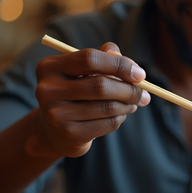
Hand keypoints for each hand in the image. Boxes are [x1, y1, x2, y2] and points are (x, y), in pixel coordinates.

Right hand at [27, 42, 150, 157]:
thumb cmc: (76, 92)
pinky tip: (119, 115)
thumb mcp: (84, 71)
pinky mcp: (69, 134)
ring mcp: (56, 114)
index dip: (119, 65)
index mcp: (49, 67)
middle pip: (101, 85)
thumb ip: (105, 58)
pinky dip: (120, 118)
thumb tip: (130, 66)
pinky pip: (108, 123)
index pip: (90, 59)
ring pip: (108, 107)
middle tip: (144, 94)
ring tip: (133, 104)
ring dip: (128, 105)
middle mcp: (47, 90)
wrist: (55, 131)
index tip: (140, 74)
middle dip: (129, 89)